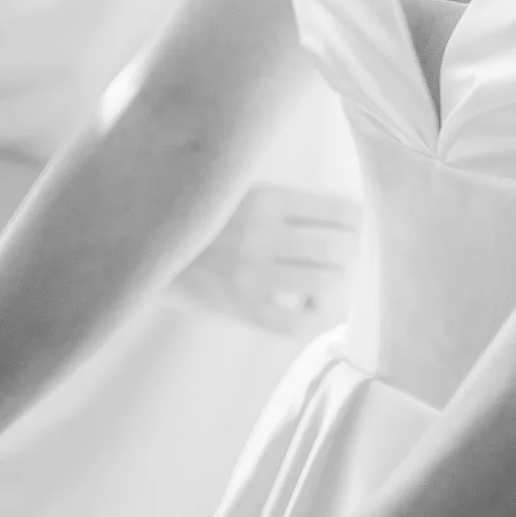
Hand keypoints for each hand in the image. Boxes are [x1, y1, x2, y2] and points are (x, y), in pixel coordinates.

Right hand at [172, 183, 357, 337]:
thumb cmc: (213, 220)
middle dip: (354, 253)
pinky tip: (309, 306)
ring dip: (337, 284)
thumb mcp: (248, 194)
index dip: (359, 220)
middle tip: (352, 256)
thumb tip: (351, 218)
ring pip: (323, 284)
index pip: (337, 210)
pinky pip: (293, 322)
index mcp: (268, 199)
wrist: (155, 252)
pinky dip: (311, 316)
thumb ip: (291, 205)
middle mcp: (262, 235)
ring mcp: (251, 275)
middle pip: (336, 248)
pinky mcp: (241, 308)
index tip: (359, 226)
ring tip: (331, 280)